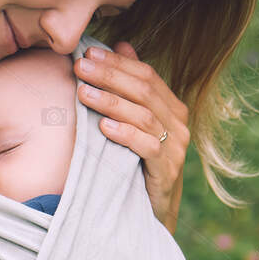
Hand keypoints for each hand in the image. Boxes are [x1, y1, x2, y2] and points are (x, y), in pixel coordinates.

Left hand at [75, 42, 186, 233]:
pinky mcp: (167, 171)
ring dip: (111, 101)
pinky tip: (103, 126)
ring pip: (144, 115)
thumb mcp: (135, 124)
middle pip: (145, 91)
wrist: (151, 214)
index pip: (147, 75)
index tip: (88, 52)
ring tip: (83, 93)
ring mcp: (176, 148)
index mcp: (172, 108)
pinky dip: (125, 134)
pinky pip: (147, 146)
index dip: (117, 62)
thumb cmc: (138, 165)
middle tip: (79, 67)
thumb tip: (123, 45)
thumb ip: (132, 88)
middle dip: (109, 76)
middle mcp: (179, 124)